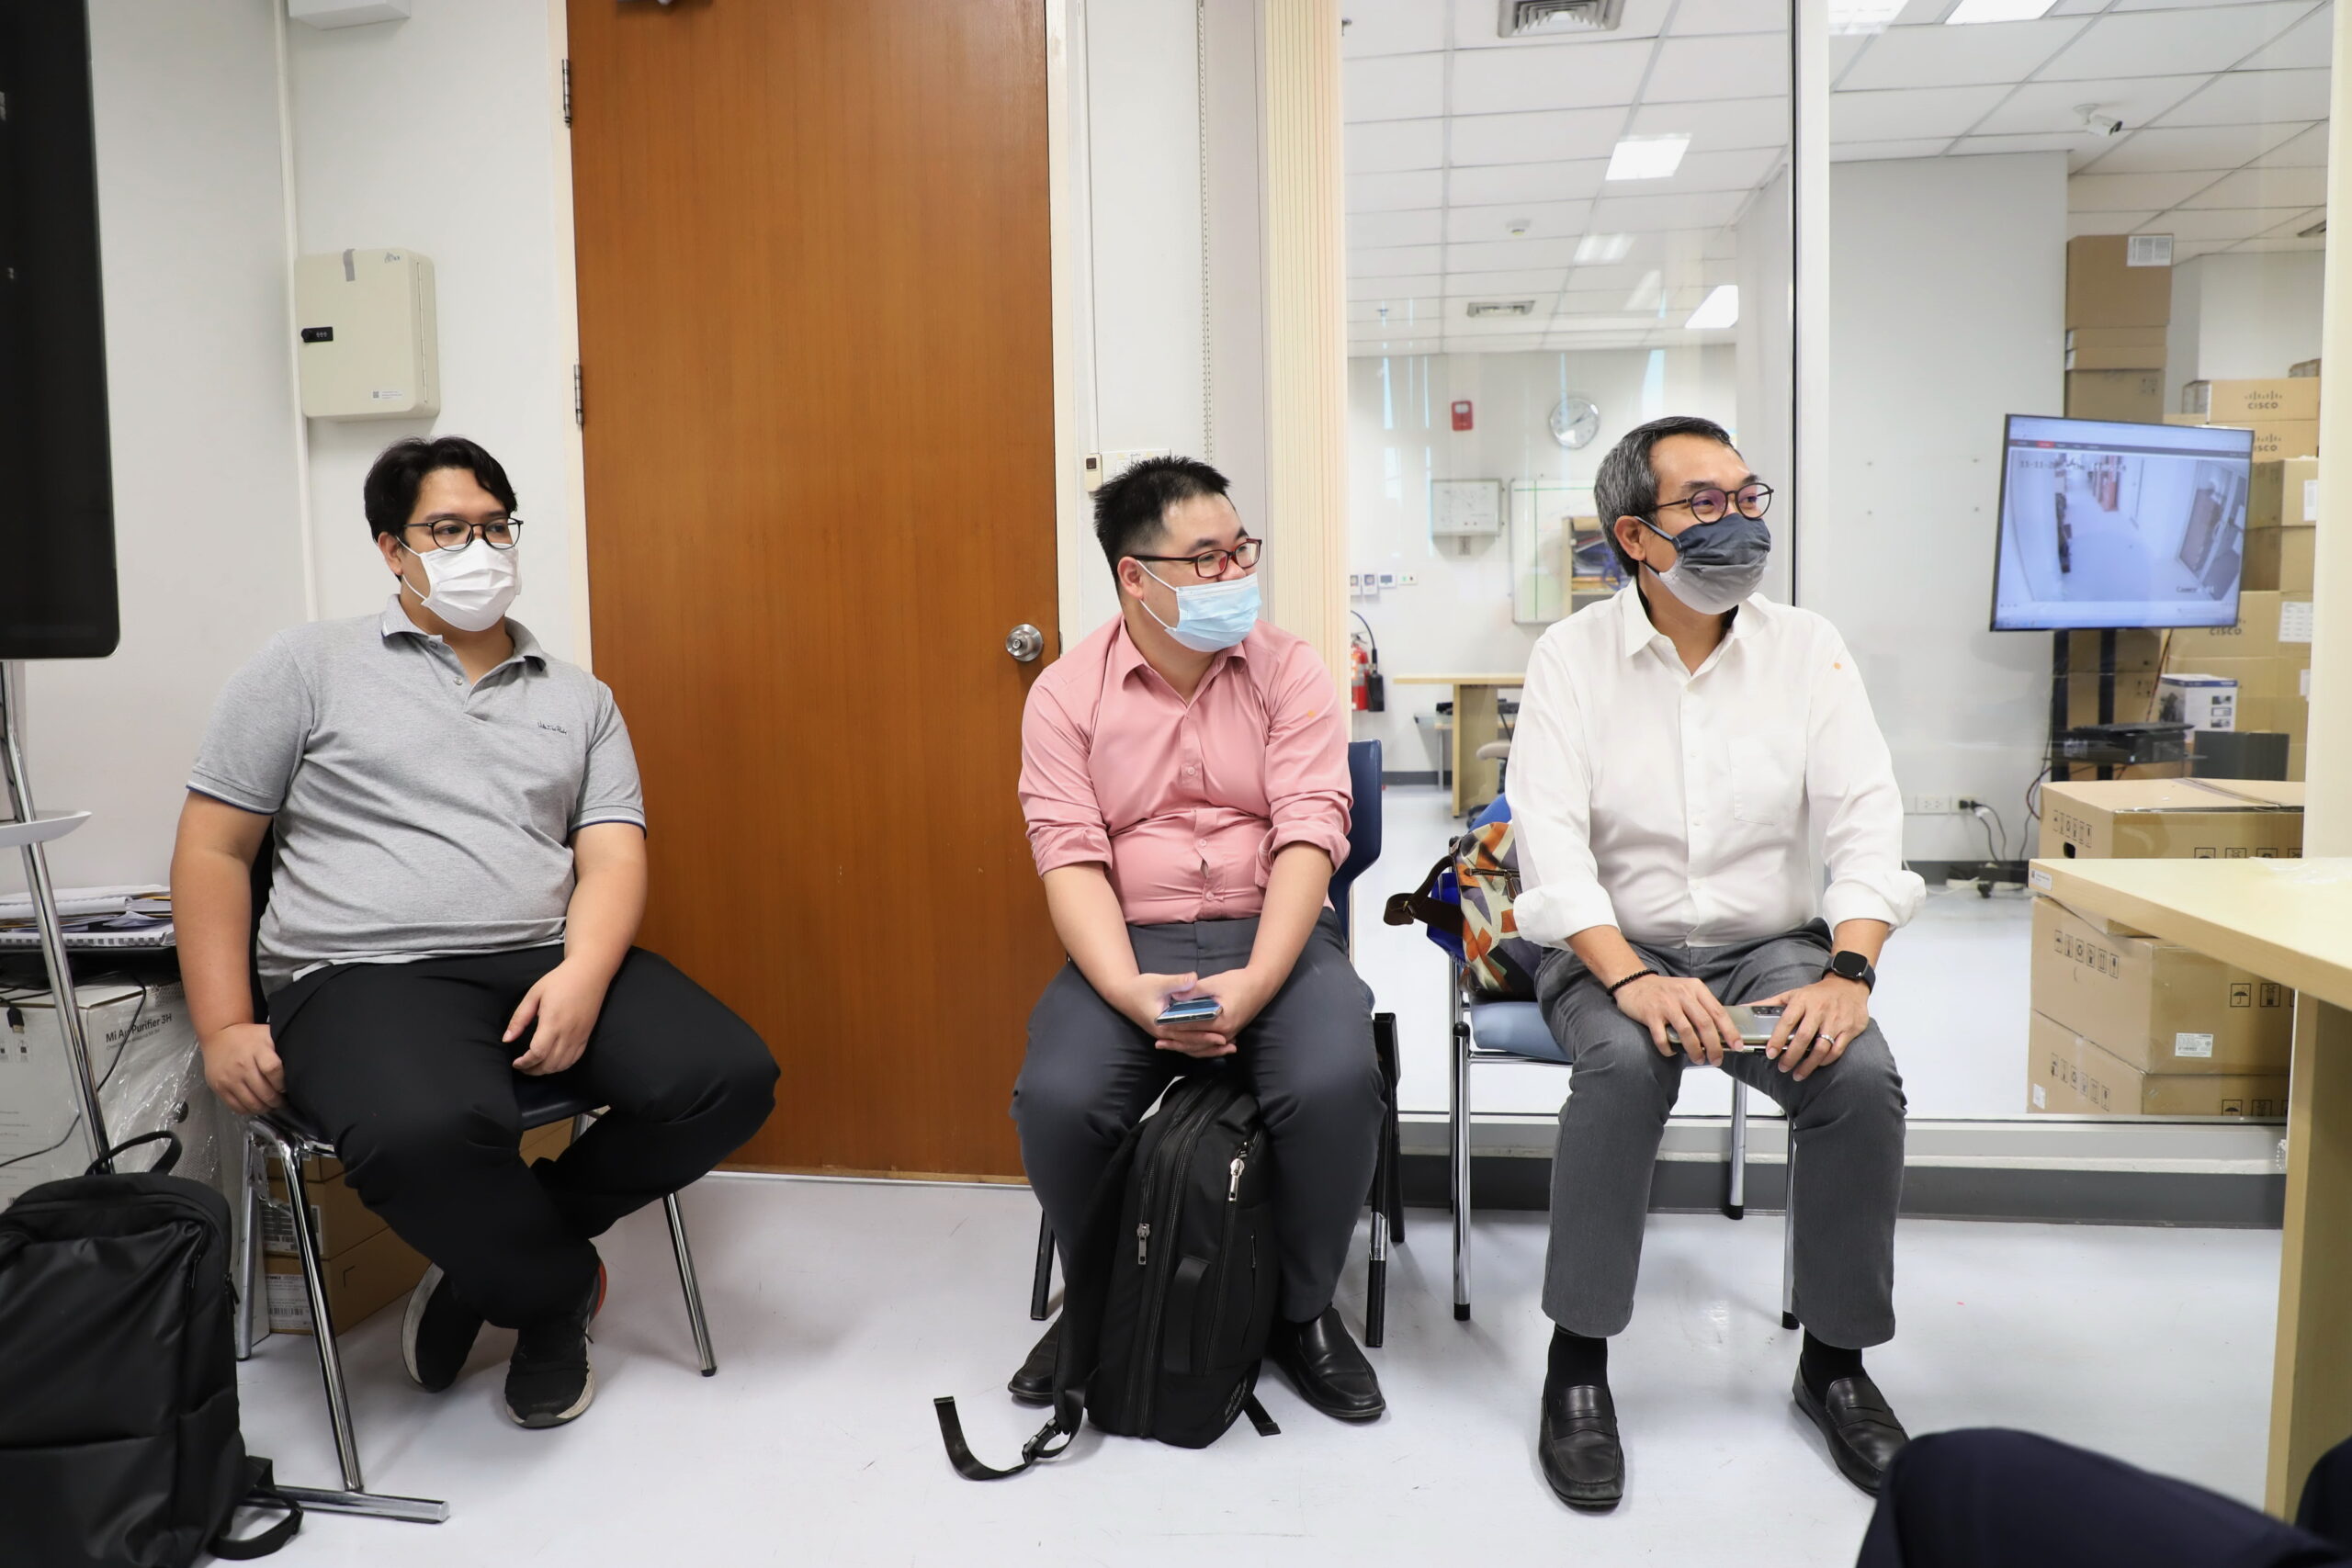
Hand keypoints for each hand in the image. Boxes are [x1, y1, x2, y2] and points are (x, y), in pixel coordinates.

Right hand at [201, 1022, 285, 1115]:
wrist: (219, 1035)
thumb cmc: (249, 1037)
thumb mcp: (268, 1035)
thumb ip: (281, 1049)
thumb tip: (302, 1063)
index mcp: (257, 1050)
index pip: (273, 1070)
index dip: (282, 1083)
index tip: (286, 1087)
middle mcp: (242, 1065)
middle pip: (264, 1091)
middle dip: (277, 1101)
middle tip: (282, 1102)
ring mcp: (229, 1078)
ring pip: (251, 1103)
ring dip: (265, 1108)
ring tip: (271, 1106)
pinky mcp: (219, 1087)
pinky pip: (236, 1106)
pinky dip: (249, 1110)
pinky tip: (256, 1106)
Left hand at [506, 960, 612, 1075]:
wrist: (590, 973)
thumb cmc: (560, 980)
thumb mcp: (534, 994)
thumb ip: (519, 1018)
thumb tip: (507, 1039)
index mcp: (552, 1022)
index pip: (537, 1053)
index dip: (525, 1063)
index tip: (515, 1062)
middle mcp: (568, 1033)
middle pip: (549, 1064)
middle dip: (533, 1070)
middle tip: (522, 1066)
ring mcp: (579, 1036)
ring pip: (562, 1065)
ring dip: (546, 1070)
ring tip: (534, 1066)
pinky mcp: (586, 1036)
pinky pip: (574, 1059)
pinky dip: (561, 1066)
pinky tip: (552, 1061)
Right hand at [1108, 972, 1229, 1058]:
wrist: (1122, 994)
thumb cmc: (1140, 988)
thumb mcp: (1159, 982)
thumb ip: (1177, 982)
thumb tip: (1194, 978)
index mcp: (1162, 1023)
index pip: (1187, 1033)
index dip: (1204, 1034)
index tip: (1221, 1034)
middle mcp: (1164, 1033)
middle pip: (1190, 1044)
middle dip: (1211, 1045)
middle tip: (1230, 1045)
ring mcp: (1164, 1035)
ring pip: (1189, 1046)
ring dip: (1207, 1048)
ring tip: (1227, 1048)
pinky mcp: (1166, 1032)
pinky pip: (1185, 1043)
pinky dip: (1199, 1044)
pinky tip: (1212, 1044)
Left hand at [1152, 966, 1278, 1058]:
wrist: (1262, 985)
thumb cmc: (1239, 982)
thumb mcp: (1214, 983)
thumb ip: (1194, 991)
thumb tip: (1174, 996)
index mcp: (1221, 1020)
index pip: (1193, 1027)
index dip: (1175, 1028)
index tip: (1160, 1027)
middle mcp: (1226, 1032)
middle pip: (1196, 1042)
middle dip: (1177, 1042)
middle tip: (1159, 1042)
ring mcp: (1229, 1034)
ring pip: (1203, 1047)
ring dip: (1185, 1046)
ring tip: (1168, 1045)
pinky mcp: (1230, 1032)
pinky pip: (1211, 1044)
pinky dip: (1197, 1046)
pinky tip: (1185, 1045)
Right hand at [1612, 972, 1740, 1066]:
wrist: (1633, 982)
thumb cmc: (1663, 991)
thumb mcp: (1687, 991)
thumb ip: (1701, 1007)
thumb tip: (1718, 1033)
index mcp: (1696, 989)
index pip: (1718, 1012)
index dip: (1730, 1031)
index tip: (1737, 1046)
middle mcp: (1683, 995)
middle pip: (1705, 1024)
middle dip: (1714, 1046)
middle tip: (1717, 1059)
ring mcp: (1666, 1004)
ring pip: (1686, 1032)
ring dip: (1695, 1050)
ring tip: (1698, 1059)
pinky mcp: (1651, 1014)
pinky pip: (1662, 1037)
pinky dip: (1669, 1049)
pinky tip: (1671, 1052)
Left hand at [1757, 976, 1870, 1080]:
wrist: (1848, 986)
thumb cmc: (1817, 993)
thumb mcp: (1793, 994)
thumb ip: (1770, 1003)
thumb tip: (1745, 1008)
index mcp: (1803, 1001)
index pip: (1787, 1021)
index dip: (1777, 1039)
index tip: (1770, 1053)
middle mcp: (1819, 1010)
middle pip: (1804, 1037)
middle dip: (1791, 1056)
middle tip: (1782, 1067)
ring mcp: (1835, 1021)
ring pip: (1821, 1047)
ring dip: (1808, 1064)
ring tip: (1797, 1074)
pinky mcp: (1849, 1029)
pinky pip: (1837, 1050)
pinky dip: (1826, 1060)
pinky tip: (1817, 1065)